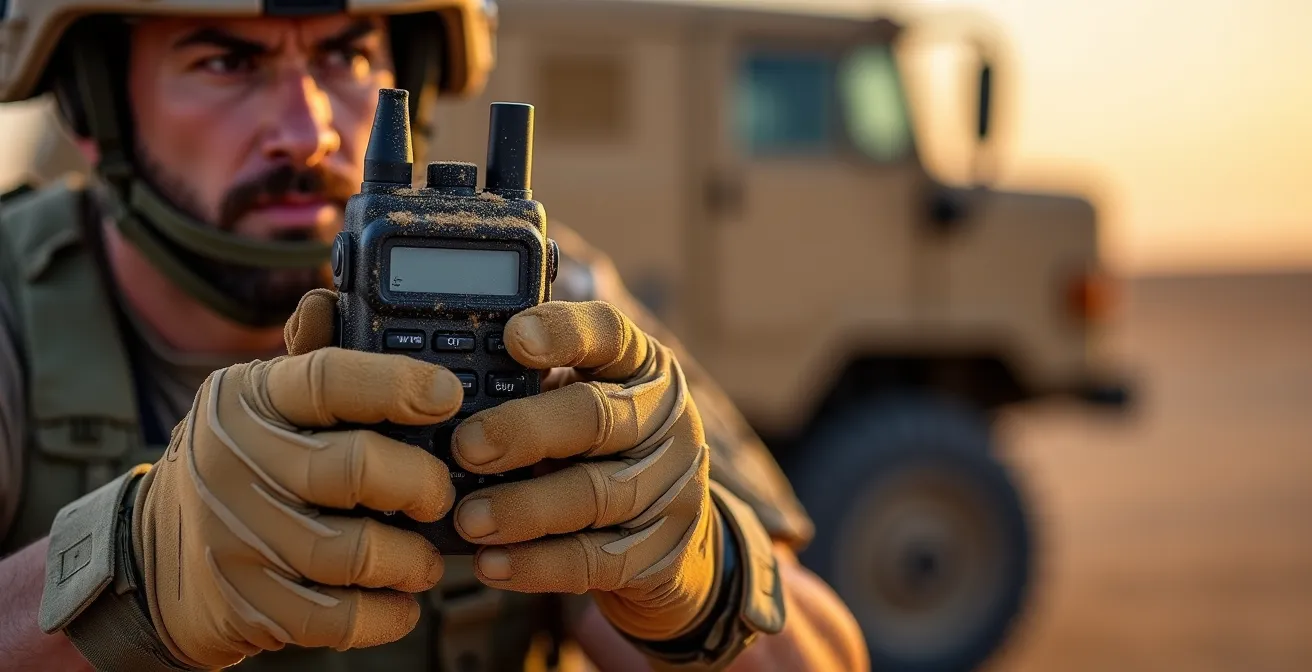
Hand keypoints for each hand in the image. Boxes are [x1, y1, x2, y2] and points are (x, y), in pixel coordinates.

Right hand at [131, 291, 461, 667]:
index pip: (331, 379)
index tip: (449, 395)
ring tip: (425, 556)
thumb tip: (339, 298)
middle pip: (356, 469)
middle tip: (440, 495)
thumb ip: (314, 361)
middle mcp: (237, 462)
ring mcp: (237, 536)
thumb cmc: (246, 459)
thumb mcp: (265, 399)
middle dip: (421, 483)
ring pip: (354, 551)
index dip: (399, 384)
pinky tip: (401, 599)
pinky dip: (386, 613)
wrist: (157, 550)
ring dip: (410, 558)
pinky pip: (336, 617)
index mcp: (250, 398)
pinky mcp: (246, 603)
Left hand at [451, 300, 721, 642]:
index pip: (610, 333)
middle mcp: (663, 418)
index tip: (514, 338)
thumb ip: (528, 385)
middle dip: (527, 430)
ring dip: (525, 508)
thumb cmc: (595, 449)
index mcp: (637, 365)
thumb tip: (437, 390)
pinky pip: (597, 561)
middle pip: (598, 416)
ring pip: (596, 494)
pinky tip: (491, 562)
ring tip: (467, 518)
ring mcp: (669, 486)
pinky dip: (538, 565)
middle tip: (466, 447)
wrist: (668, 533)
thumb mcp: (574, 400)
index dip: (564, 333)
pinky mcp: (661, 551)